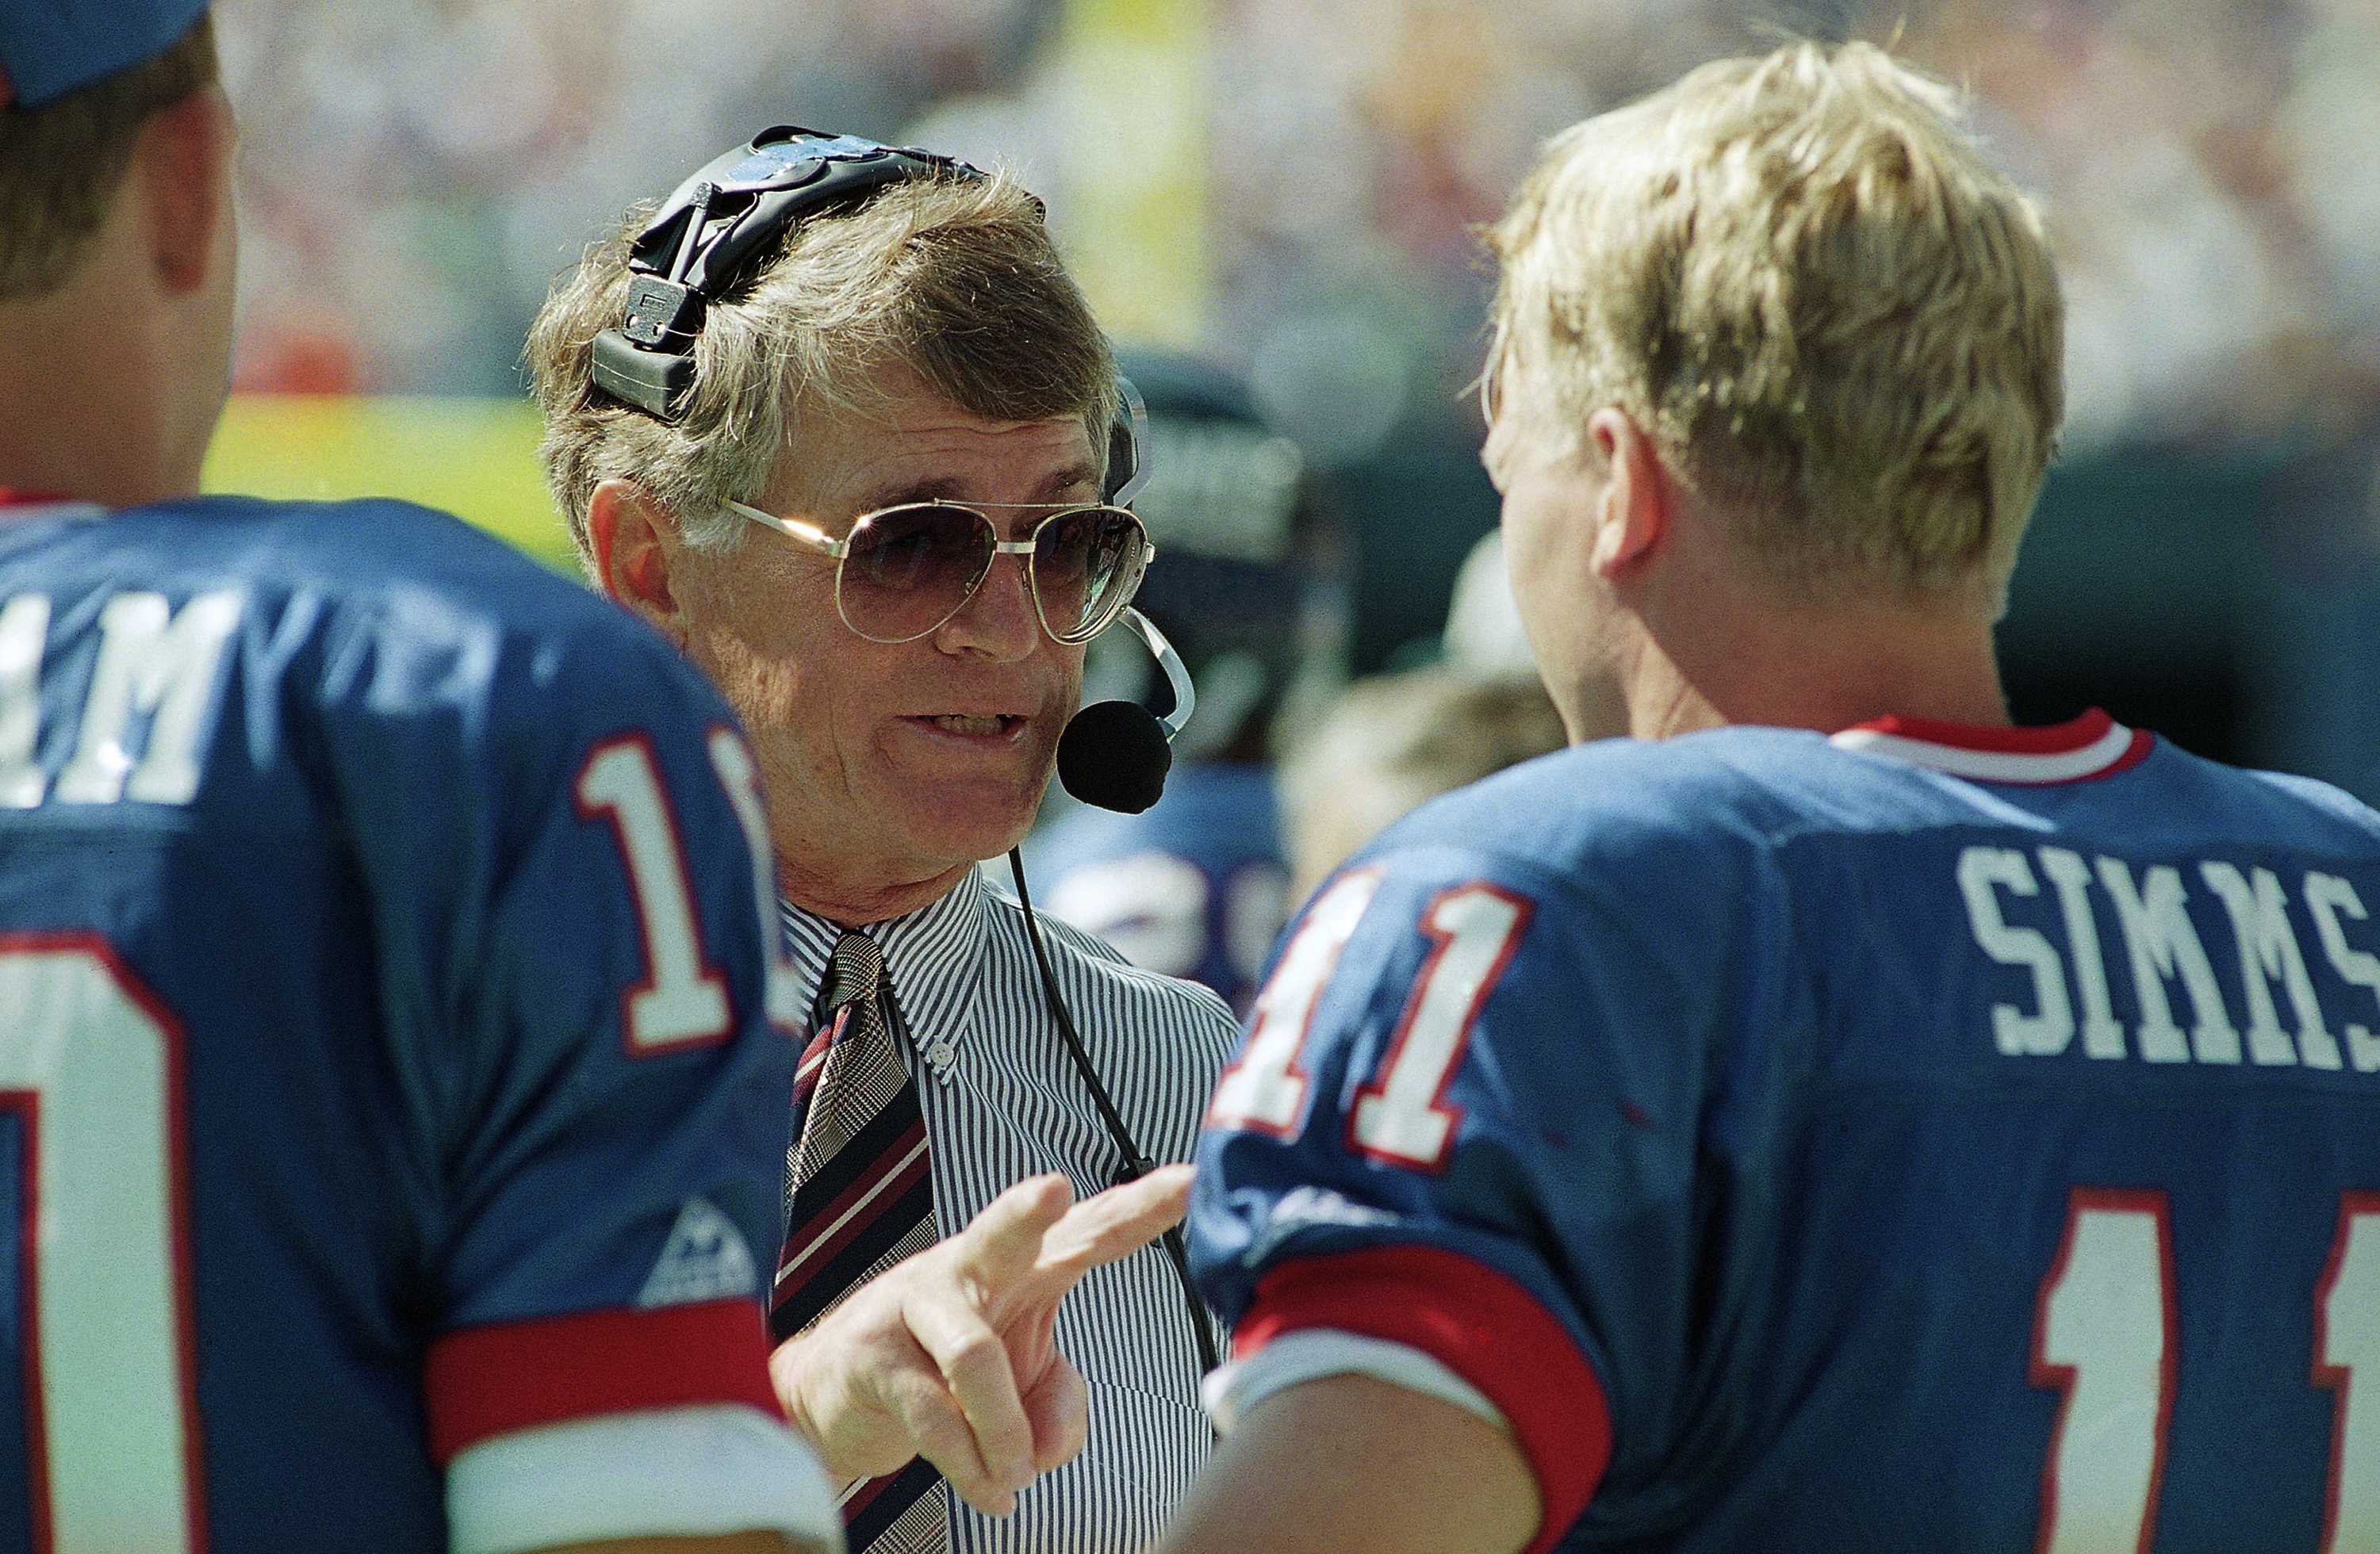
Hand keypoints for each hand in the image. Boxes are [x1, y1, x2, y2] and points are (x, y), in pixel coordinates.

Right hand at [768, 1164, 1193, 1515]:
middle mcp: (967, 1270)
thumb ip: (1059, 1410)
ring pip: (973, 1356)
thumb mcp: (1024, 1392)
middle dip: (1029, 1210)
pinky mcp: (873, 1359)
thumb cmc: (948, 1374)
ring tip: (1017, 1475)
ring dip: (1004, 1432)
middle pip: (1002, 1231)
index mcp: (1020, 1266)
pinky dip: (971, 1466)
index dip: (1136, 1208)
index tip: (1189, 1183)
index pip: (1085, 1231)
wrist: (836, 1394)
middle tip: (1053, 1188)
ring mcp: (914, 1308)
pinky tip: (992, 1492)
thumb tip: (1043, 1449)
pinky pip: (934, 1417)